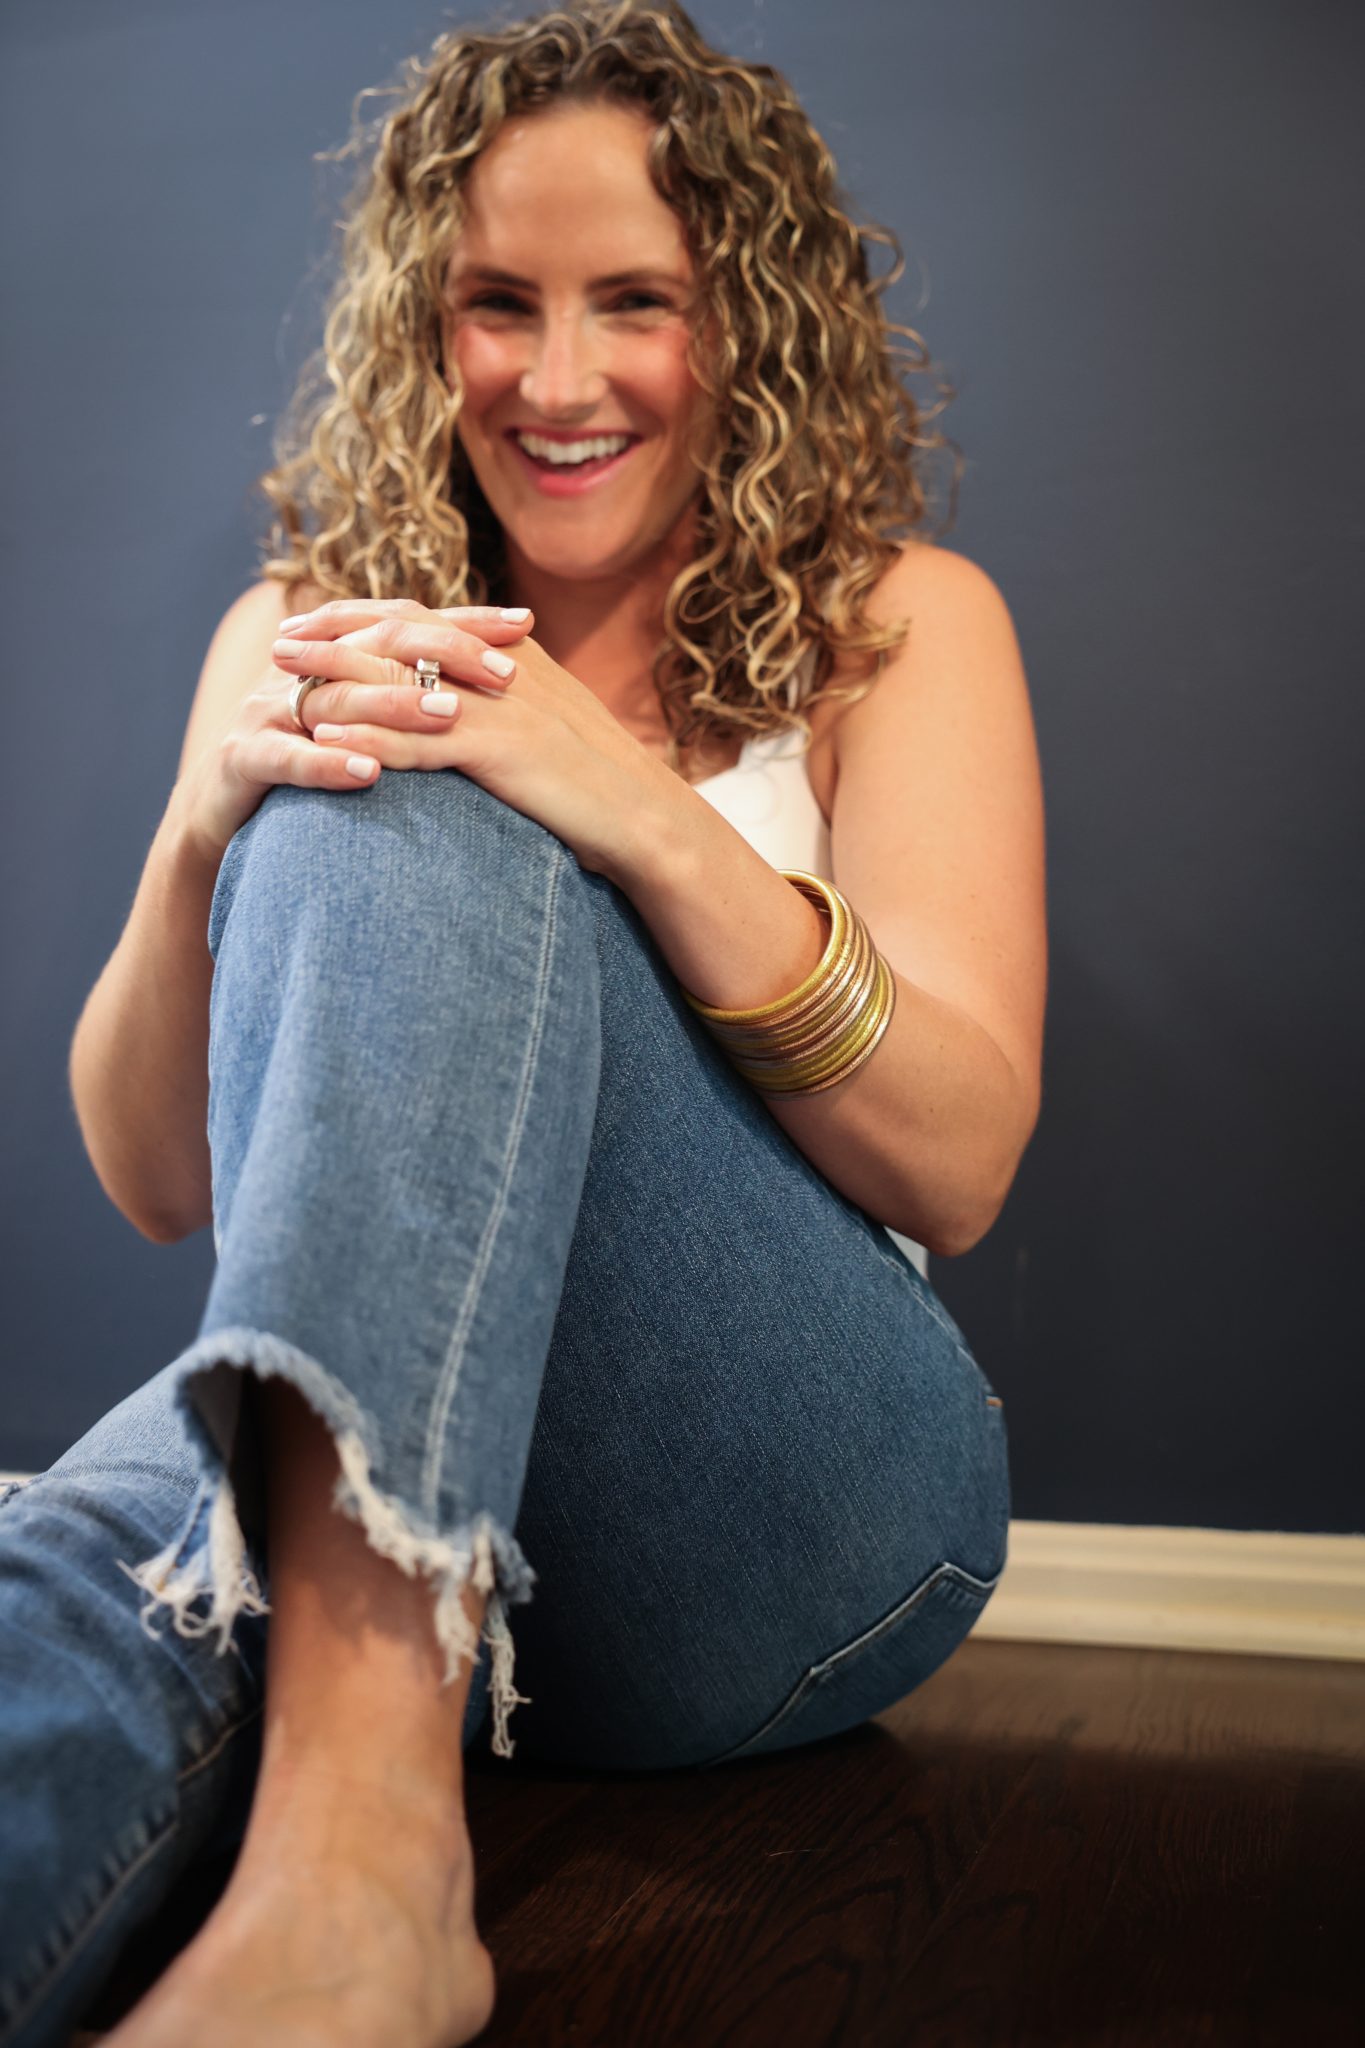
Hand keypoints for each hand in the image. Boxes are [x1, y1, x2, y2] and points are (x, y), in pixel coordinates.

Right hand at [174, 603, 536, 862]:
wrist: (220, 815)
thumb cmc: (311, 770)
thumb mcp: (367, 732)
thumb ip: (413, 706)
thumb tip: (499, 690)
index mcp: (337, 658)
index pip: (409, 624)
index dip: (466, 621)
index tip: (526, 624)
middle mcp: (304, 671)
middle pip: (378, 644)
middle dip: (444, 654)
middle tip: (504, 674)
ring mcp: (268, 711)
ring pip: (339, 698)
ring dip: (397, 705)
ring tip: (451, 713)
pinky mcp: (242, 758)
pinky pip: (290, 758)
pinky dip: (330, 764)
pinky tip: (371, 774)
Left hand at [269, 598, 679, 880]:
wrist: (646, 819)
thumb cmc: (600, 787)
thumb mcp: (548, 730)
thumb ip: (503, 708)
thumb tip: (459, 708)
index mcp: (509, 656)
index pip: (422, 618)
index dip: (362, 617)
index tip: (314, 624)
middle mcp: (501, 666)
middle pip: (401, 635)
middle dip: (335, 636)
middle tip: (281, 644)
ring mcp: (501, 705)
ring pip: (402, 680)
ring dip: (338, 679)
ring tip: (286, 683)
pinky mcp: (502, 748)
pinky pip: (421, 737)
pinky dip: (371, 737)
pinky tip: (327, 742)